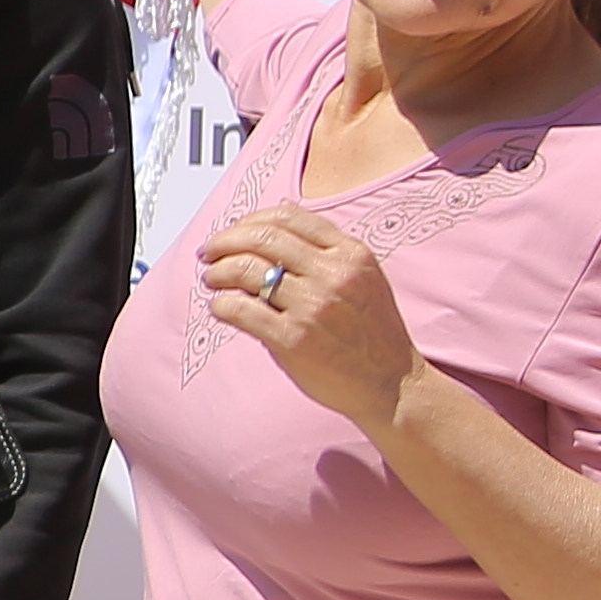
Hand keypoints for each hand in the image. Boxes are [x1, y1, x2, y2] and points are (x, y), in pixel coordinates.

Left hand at [197, 204, 423, 430]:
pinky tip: (220, 308)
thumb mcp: (362, 278)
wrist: (393, 383)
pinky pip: (239, 309)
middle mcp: (333, 275)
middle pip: (262, 238)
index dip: (249, 221)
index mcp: (351, 254)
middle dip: (224, 241)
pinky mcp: (294, 339)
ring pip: (245, 269)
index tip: (232, 234)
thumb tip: (272, 221)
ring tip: (212, 280)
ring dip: (218, 272)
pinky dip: (220, 304)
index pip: (287, 216)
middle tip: (208, 253)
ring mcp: (313, 307)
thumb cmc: (372, 331)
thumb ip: (325, 251)